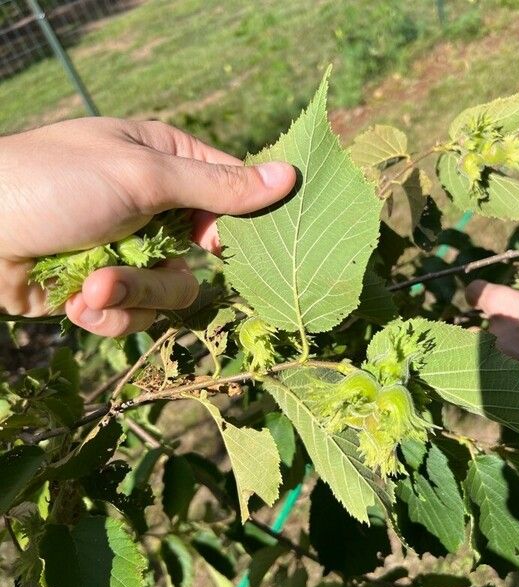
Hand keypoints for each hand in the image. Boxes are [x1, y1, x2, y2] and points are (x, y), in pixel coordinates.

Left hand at [0, 118, 295, 335]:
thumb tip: (290, 176)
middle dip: (164, 273)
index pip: (229, 193)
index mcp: (167, 163)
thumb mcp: (143, 175)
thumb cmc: (55, 182)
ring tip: (92, 289)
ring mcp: (131, 252)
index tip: (221, 244)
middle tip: (132, 266)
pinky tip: (76, 301)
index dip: (236, 222)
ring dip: (131, 296)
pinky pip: (136, 316)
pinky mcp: (106, 290)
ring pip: (171, 295)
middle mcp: (155, 209)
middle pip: (204, 259)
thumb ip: (218, 186)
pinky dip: (107, 314)